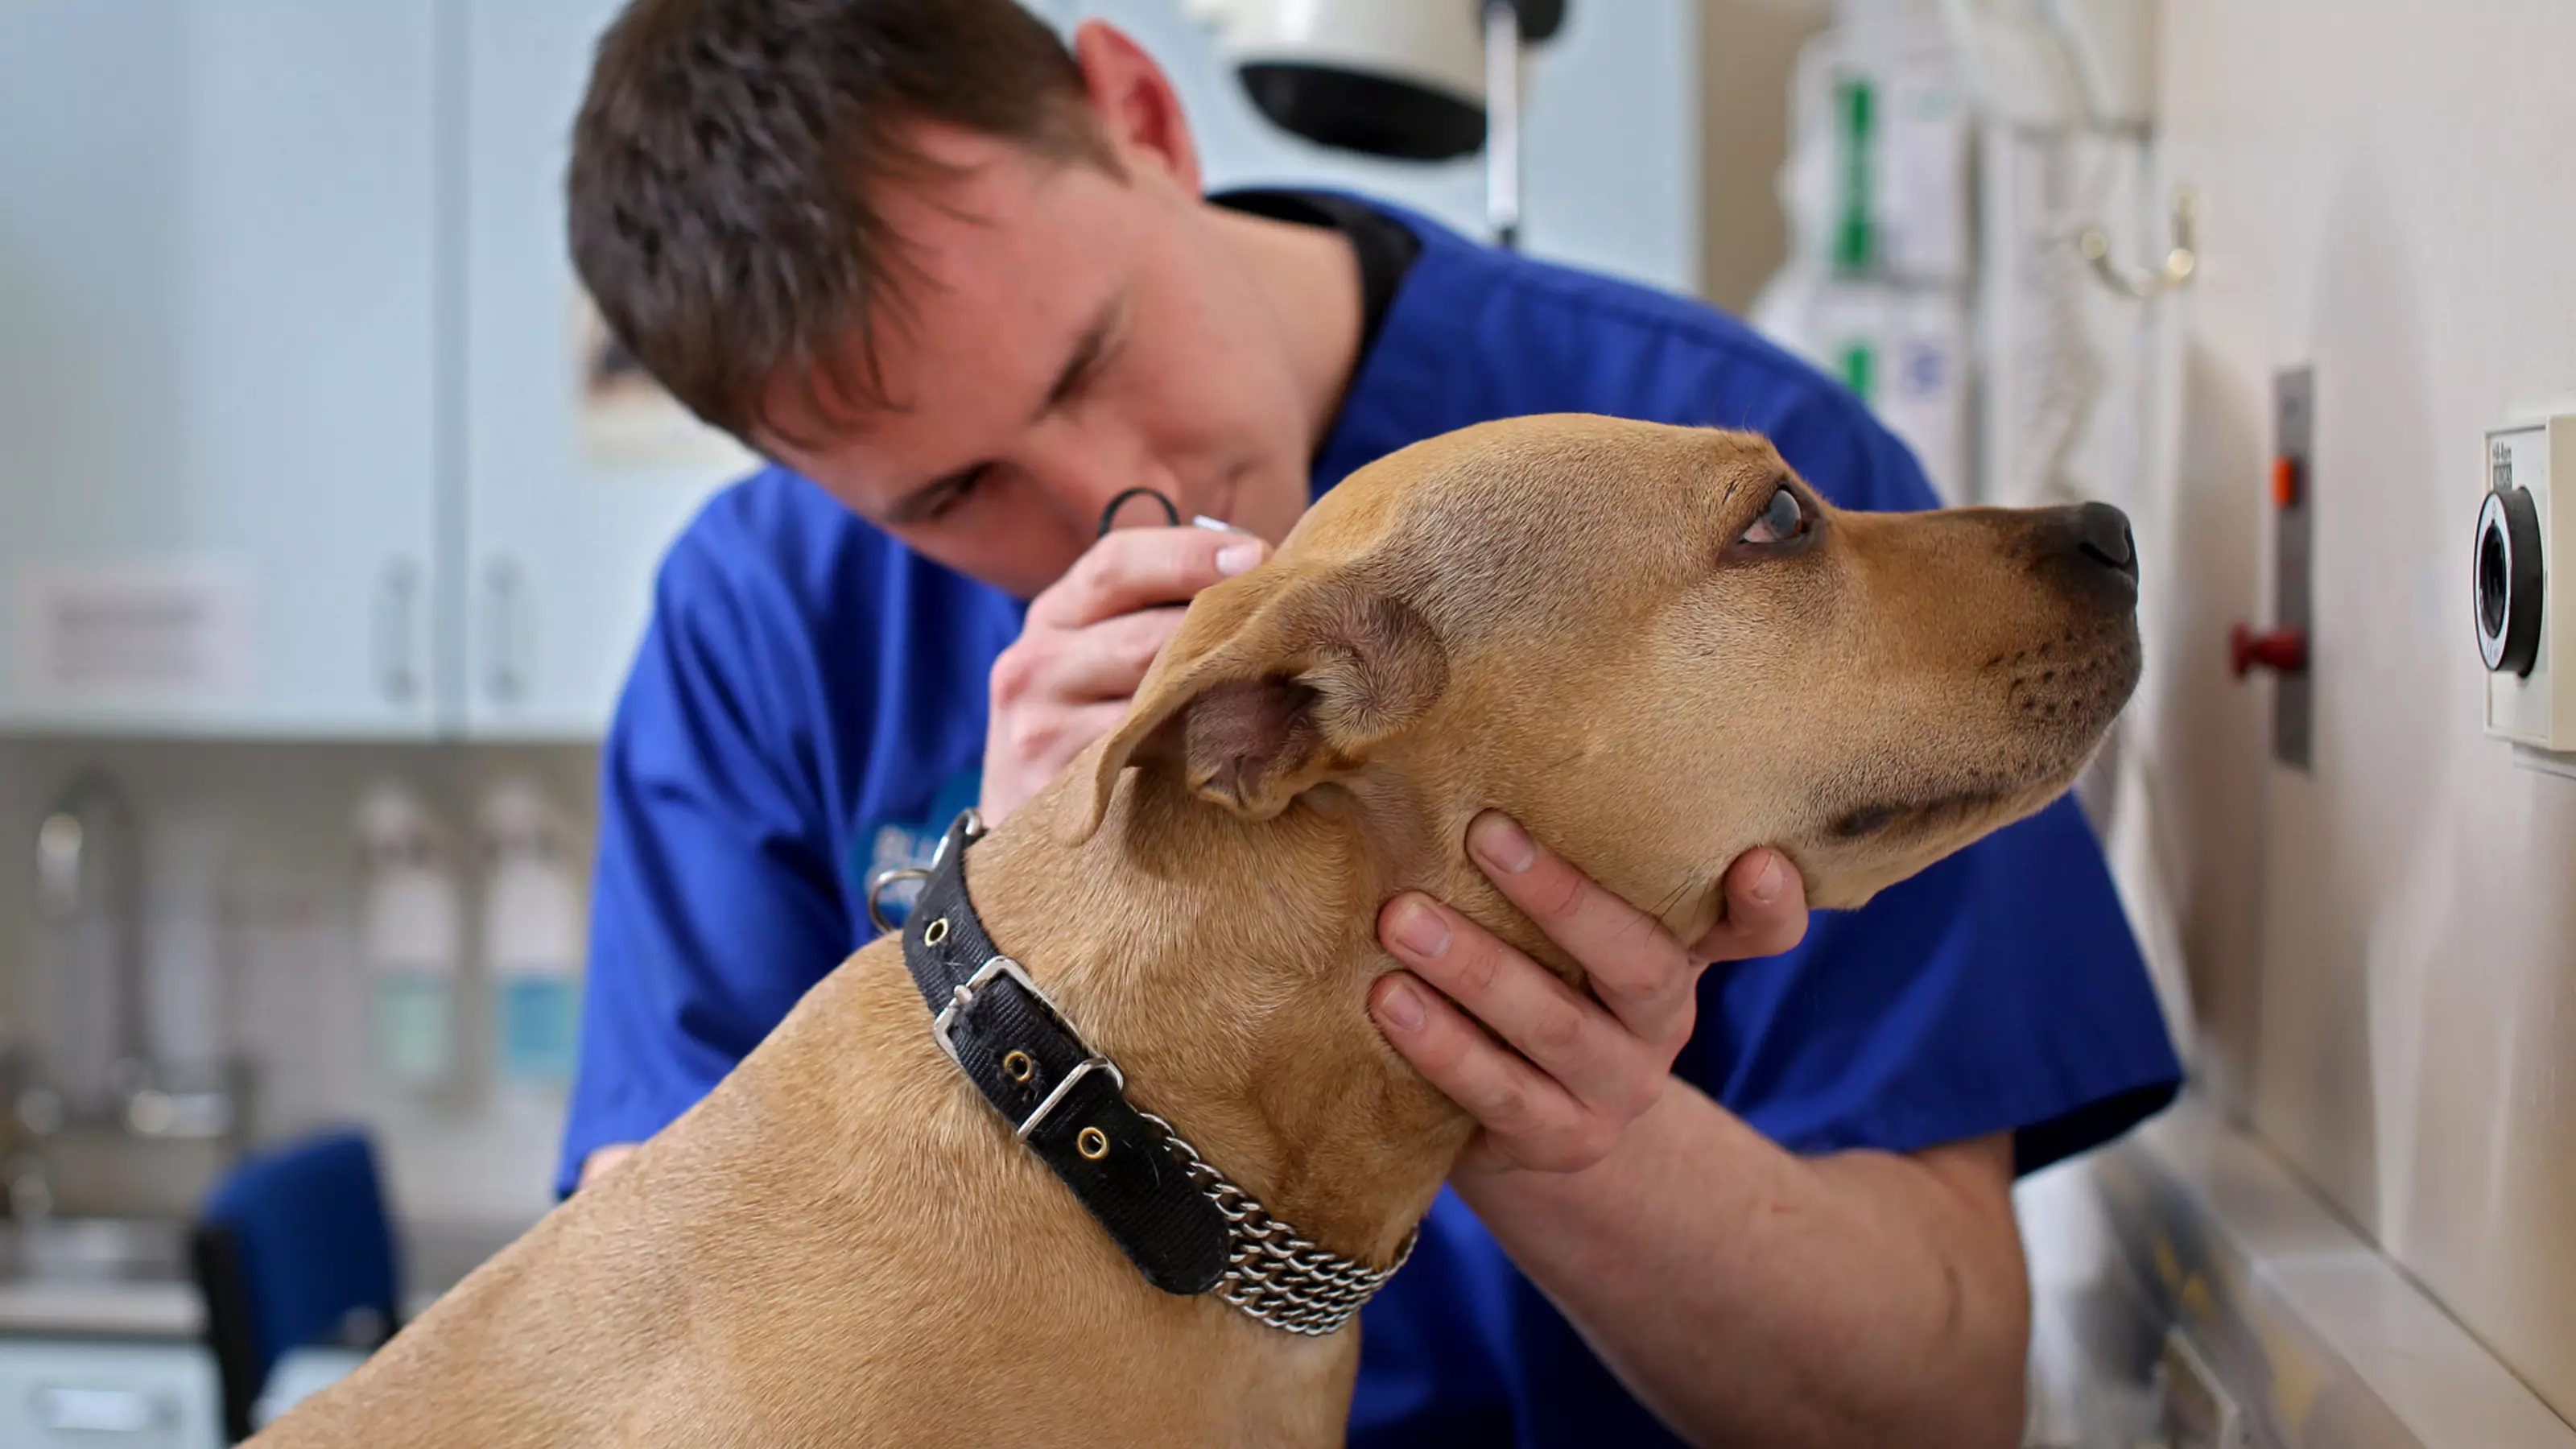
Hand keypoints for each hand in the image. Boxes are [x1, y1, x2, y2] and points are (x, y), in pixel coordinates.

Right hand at [980, 525, 1267, 822]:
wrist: (1024, 804)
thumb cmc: (1094, 711)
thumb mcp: (1105, 646)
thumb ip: (1162, 607)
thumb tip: (1261, 569)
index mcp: (1053, 613)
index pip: (1115, 564)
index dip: (1189, 555)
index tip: (1258, 555)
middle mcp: (1033, 663)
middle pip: (1145, 637)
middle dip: (1224, 639)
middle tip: (1296, 640)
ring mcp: (1038, 727)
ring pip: (1150, 703)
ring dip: (1222, 701)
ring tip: (1282, 697)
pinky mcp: (1052, 785)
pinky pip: (1141, 763)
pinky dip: (1195, 755)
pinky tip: (1238, 750)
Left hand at [1369, 813, 1807, 1175]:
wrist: (1523, 1126)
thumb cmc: (1538, 980)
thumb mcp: (1566, 928)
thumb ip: (1565, 863)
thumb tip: (1471, 755)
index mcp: (1682, 952)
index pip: (1760, 930)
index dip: (1770, 902)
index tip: (1756, 861)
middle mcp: (1664, 1022)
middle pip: (1640, 964)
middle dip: (1560, 897)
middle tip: (1482, 832)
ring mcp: (1617, 1088)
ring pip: (1556, 1027)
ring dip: (1476, 969)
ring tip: (1402, 919)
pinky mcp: (1559, 1142)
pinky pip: (1500, 1093)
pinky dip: (1441, 1046)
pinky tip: (1388, 1000)